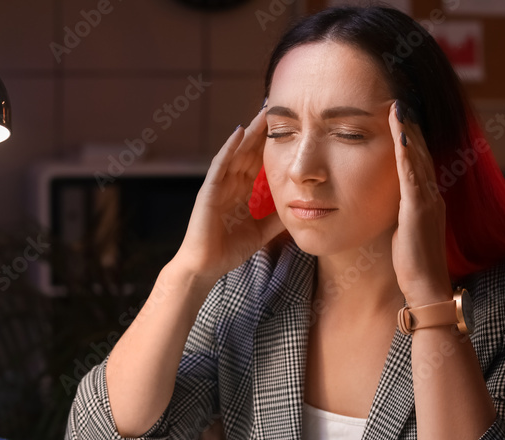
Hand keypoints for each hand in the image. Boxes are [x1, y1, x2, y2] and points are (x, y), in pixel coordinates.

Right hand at [172, 106, 283, 282]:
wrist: (205, 267)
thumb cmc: (227, 251)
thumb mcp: (261, 232)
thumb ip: (276, 218)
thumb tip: (298, 207)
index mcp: (241, 193)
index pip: (258, 162)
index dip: (271, 146)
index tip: (288, 128)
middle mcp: (229, 184)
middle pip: (248, 152)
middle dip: (262, 131)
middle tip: (277, 108)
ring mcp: (218, 185)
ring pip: (236, 152)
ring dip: (249, 132)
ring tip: (262, 113)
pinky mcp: (208, 190)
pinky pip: (220, 164)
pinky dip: (229, 147)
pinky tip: (239, 132)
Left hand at [389, 100, 452, 306]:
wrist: (426, 287)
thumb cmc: (413, 264)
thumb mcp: (404, 231)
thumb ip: (400, 213)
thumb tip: (387, 203)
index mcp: (427, 200)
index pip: (418, 161)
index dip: (411, 138)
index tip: (400, 116)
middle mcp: (432, 196)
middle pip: (421, 153)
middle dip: (410, 127)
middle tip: (400, 101)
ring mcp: (428, 202)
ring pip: (418, 159)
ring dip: (409, 132)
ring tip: (399, 107)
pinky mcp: (419, 211)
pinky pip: (412, 176)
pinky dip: (407, 154)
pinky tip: (400, 136)